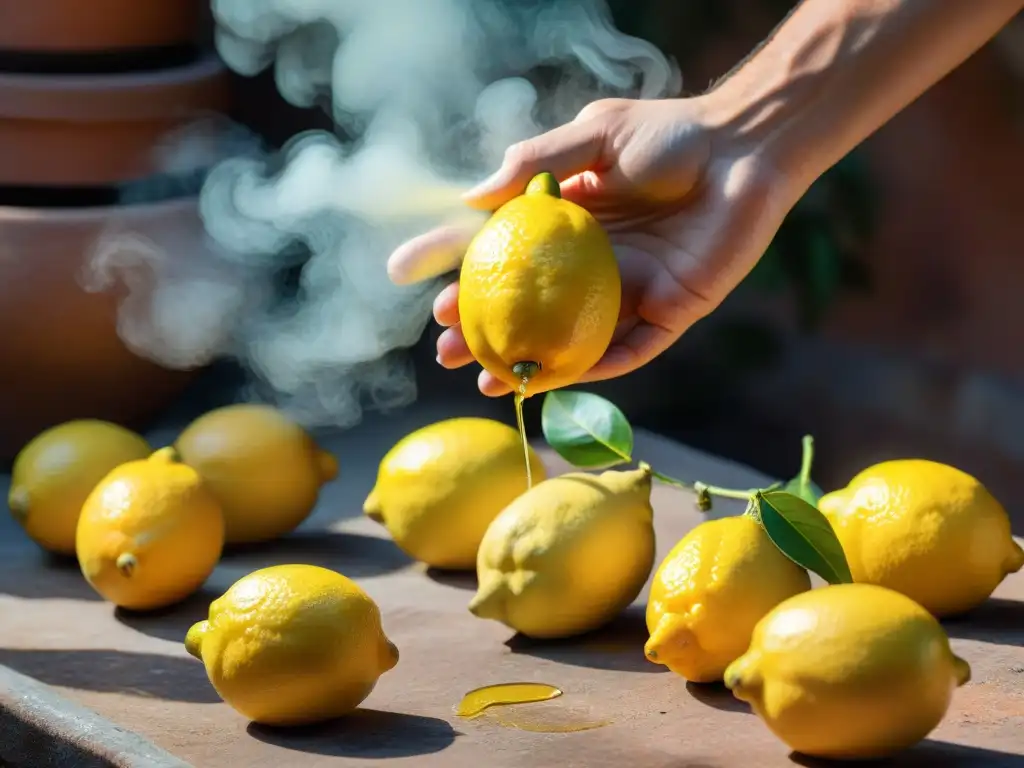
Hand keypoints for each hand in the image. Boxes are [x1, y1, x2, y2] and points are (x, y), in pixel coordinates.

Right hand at [388, 95, 801, 395]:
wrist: (743, 150)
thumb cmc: (670, 137)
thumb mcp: (592, 137)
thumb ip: (535, 160)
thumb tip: (472, 197)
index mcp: (565, 221)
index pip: (496, 245)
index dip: (450, 259)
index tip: (404, 272)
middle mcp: (589, 263)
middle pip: (524, 305)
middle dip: (481, 328)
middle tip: (444, 347)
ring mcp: (626, 293)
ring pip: (566, 340)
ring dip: (524, 362)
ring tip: (481, 377)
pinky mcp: (668, 313)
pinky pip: (623, 352)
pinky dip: (585, 369)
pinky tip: (545, 378)